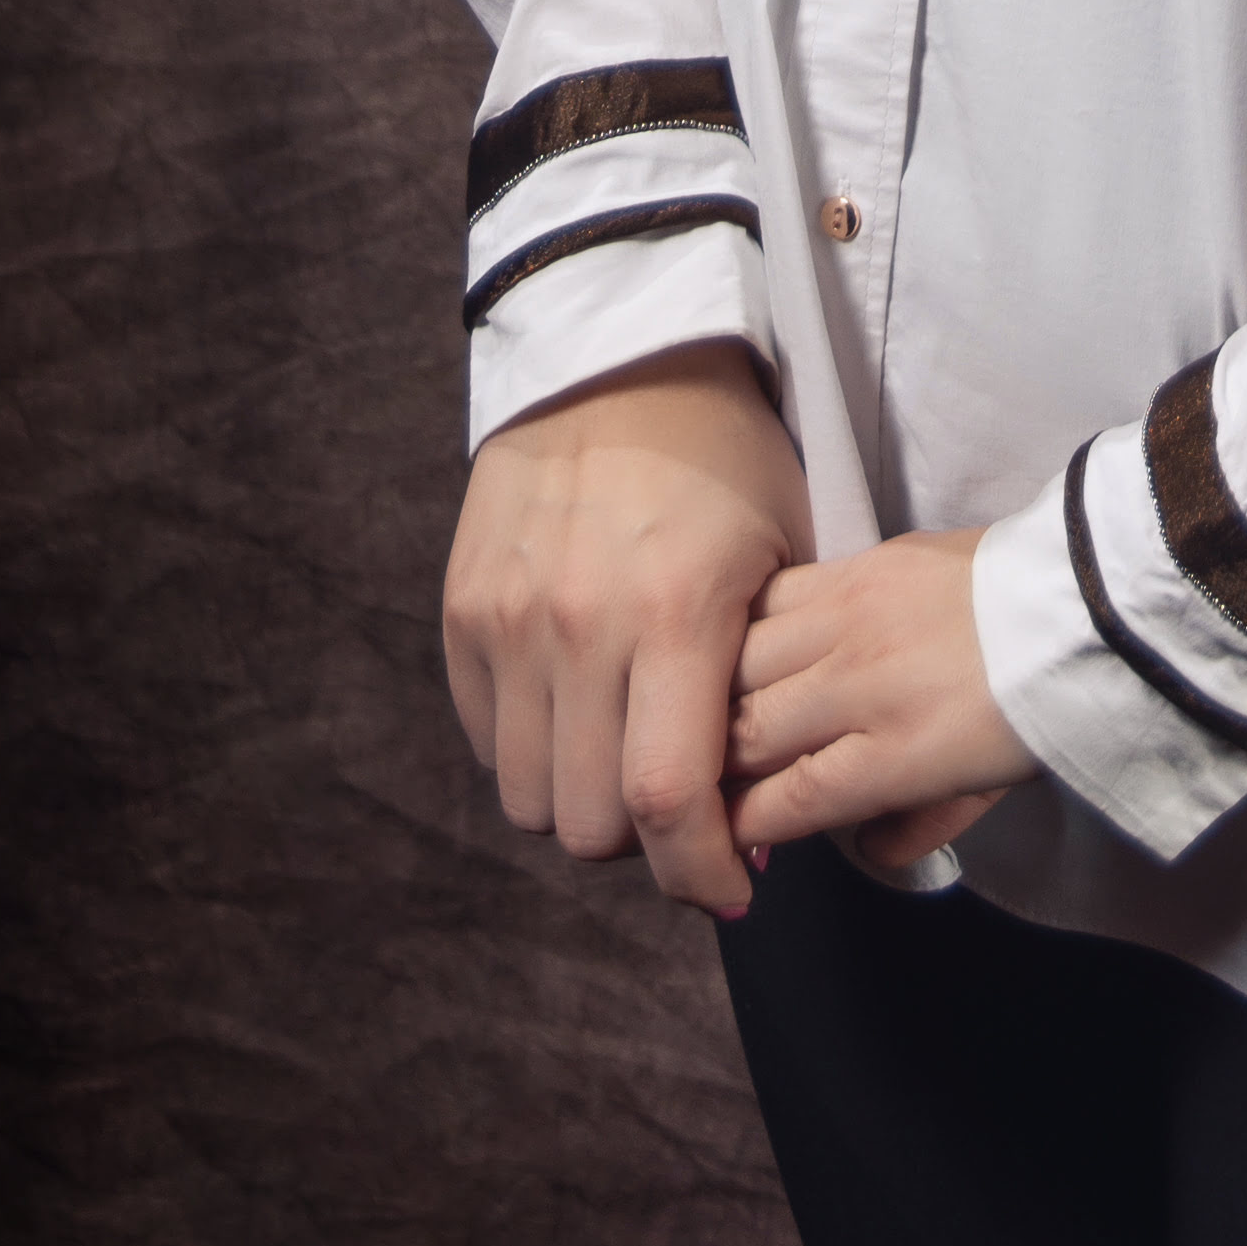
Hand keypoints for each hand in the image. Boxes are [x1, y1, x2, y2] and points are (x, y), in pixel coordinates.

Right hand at [442, 341, 810, 920]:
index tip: (733, 891)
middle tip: (684, 813)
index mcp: (677, 611)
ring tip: (628, 761)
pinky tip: (580, 715)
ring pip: (530, 797)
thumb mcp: (783, 554)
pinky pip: (485, 739)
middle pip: (592, 823)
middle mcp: (581, 623)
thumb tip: (760, 813)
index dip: (701, 873)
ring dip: (584, 804)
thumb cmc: (727, 458)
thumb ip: (771, 684)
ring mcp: (510, 618)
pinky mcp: (463, 610)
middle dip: (648, 845)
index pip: (669, 801)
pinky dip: (533, 753)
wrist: (620, 355)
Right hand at [726, 528, 1035, 871]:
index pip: (782, 804)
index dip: (736, 827)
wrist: (1087, 598)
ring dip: (720, 700)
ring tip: (714, 718)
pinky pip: (773, 599)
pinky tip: (739, 650)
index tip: (724, 833)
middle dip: (717, 770)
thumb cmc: (1040, 704)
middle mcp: (861, 688)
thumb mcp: (985, 793)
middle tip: (710, 782)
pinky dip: (747, 632)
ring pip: (741, 663)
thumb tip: (859, 845)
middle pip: (745, 736)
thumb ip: (914, 829)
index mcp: (897, 757)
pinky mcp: (861, 565)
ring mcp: (854, 619)